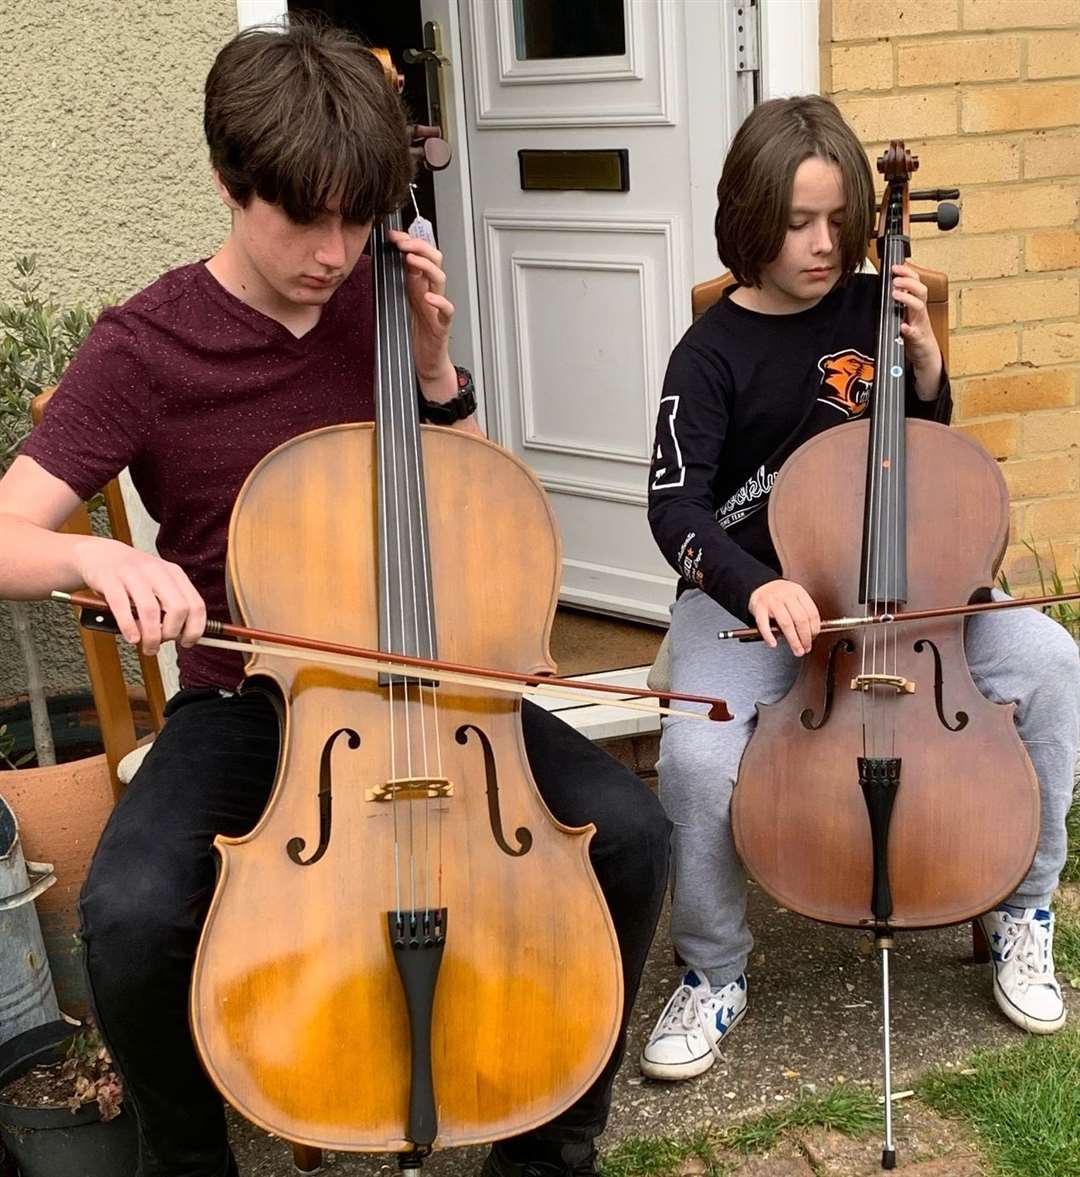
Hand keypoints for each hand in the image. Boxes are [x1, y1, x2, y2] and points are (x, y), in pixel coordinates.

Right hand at [72, 536, 205, 655]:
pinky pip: (121, 606)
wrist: (100, 553)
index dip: (195, 629)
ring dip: (152, 635)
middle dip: (172, 633)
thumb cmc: (133, 574)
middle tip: (163, 643)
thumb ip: (171, 604)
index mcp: (174, 573)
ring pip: (150, 609)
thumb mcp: (159, 582)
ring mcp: (133, 574)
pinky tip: (132, 637)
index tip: (188, 642)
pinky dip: (129, 626)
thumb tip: (182, 635)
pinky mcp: (110, 579)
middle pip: (177, 608)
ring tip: (148, 646)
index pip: (196, 605)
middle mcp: (157, 571)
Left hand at [389, 228, 454, 381]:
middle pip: (434, 260)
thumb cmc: (413, 333)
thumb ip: (395, 283)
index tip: (393, 236)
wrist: (426, 361)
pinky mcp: (442, 325)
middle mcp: (430, 292)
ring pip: (440, 279)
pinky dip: (439, 302)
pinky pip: (447, 310)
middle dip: (419, 247)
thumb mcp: (399, 302)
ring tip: (412, 260)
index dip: (409, 242)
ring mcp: (438, 307)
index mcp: (419, 285)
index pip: (420, 254)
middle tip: (403, 243)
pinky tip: (428, 298)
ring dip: (427, 266)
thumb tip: (382, 263)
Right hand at [747, 579, 819, 655]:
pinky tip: (773, 643)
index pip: (812, 613)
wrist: (758, 584)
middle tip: (806, 648)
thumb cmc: (778, 595)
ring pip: (786, 624)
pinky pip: (763, 624)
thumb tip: (810, 634)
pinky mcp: (758, 607)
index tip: (813, 639)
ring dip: (793, 641)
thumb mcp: (794, 596)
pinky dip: (768, 636)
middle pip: (801, 619)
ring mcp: (772, 601)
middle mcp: (786, 595)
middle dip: (805, 638)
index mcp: (798, 592)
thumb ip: (802, 610)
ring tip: (797, 650)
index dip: (815, 629)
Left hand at [891, 264, 942, 397]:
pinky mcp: (918, 339)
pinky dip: (909, 329)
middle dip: (909, 282)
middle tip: (896, 279)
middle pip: (920, 290)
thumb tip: (889, 287)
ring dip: (908, 299)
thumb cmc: (915, 334)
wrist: (925, 354)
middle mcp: (919, 312)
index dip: (907, 273)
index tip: (895, 267)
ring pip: (919, 307)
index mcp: (916, 305)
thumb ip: (901, 302)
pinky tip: (902, 326)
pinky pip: (914, 333)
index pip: (915, 283)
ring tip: (896, 294)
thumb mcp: (907, 314)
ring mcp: (920, 324)